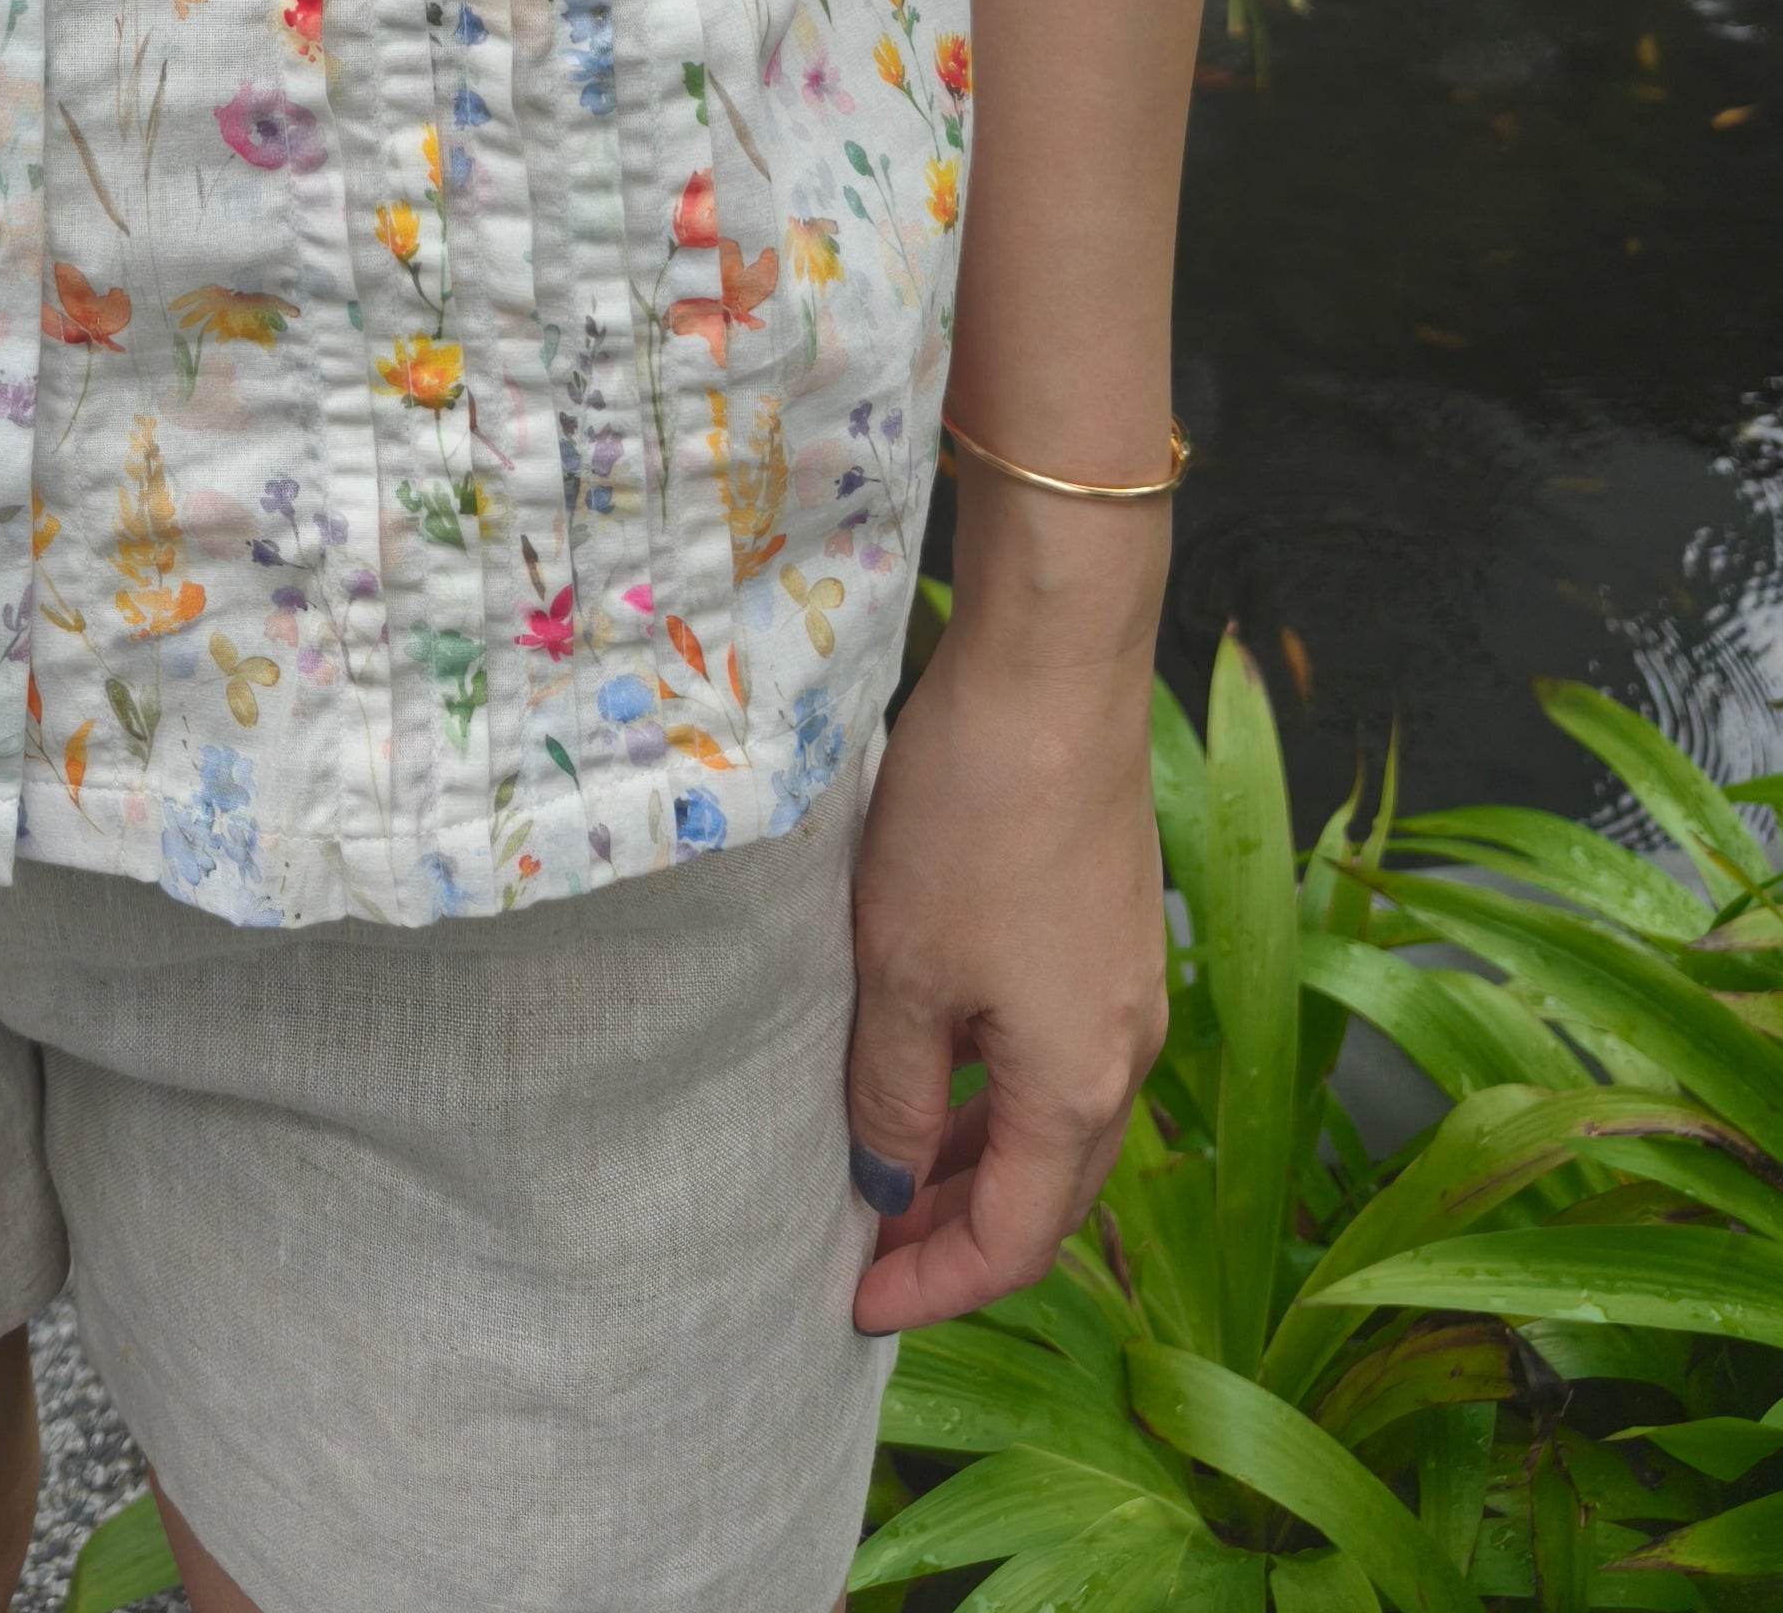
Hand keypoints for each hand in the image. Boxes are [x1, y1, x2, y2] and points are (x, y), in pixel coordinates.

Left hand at [844, 576, 1168, 1335]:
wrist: (1053, 674)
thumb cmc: (973, 818)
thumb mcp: (901, 970)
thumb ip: (892, 1095)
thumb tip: (886, 1187)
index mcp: (1079, 1087)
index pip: (1015, 1243)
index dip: (933, 1287)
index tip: (853, 1305)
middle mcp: (1125, 1054)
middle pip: (1047, 1193)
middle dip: (955, 1235)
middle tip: (861, 1251)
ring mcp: (1127, 990)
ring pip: (1051, 1122)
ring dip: (974, 1161)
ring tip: (881, 1169)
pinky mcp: (1111, 933)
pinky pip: (1056, 1054)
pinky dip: (994, 1091)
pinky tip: (929, 1067)